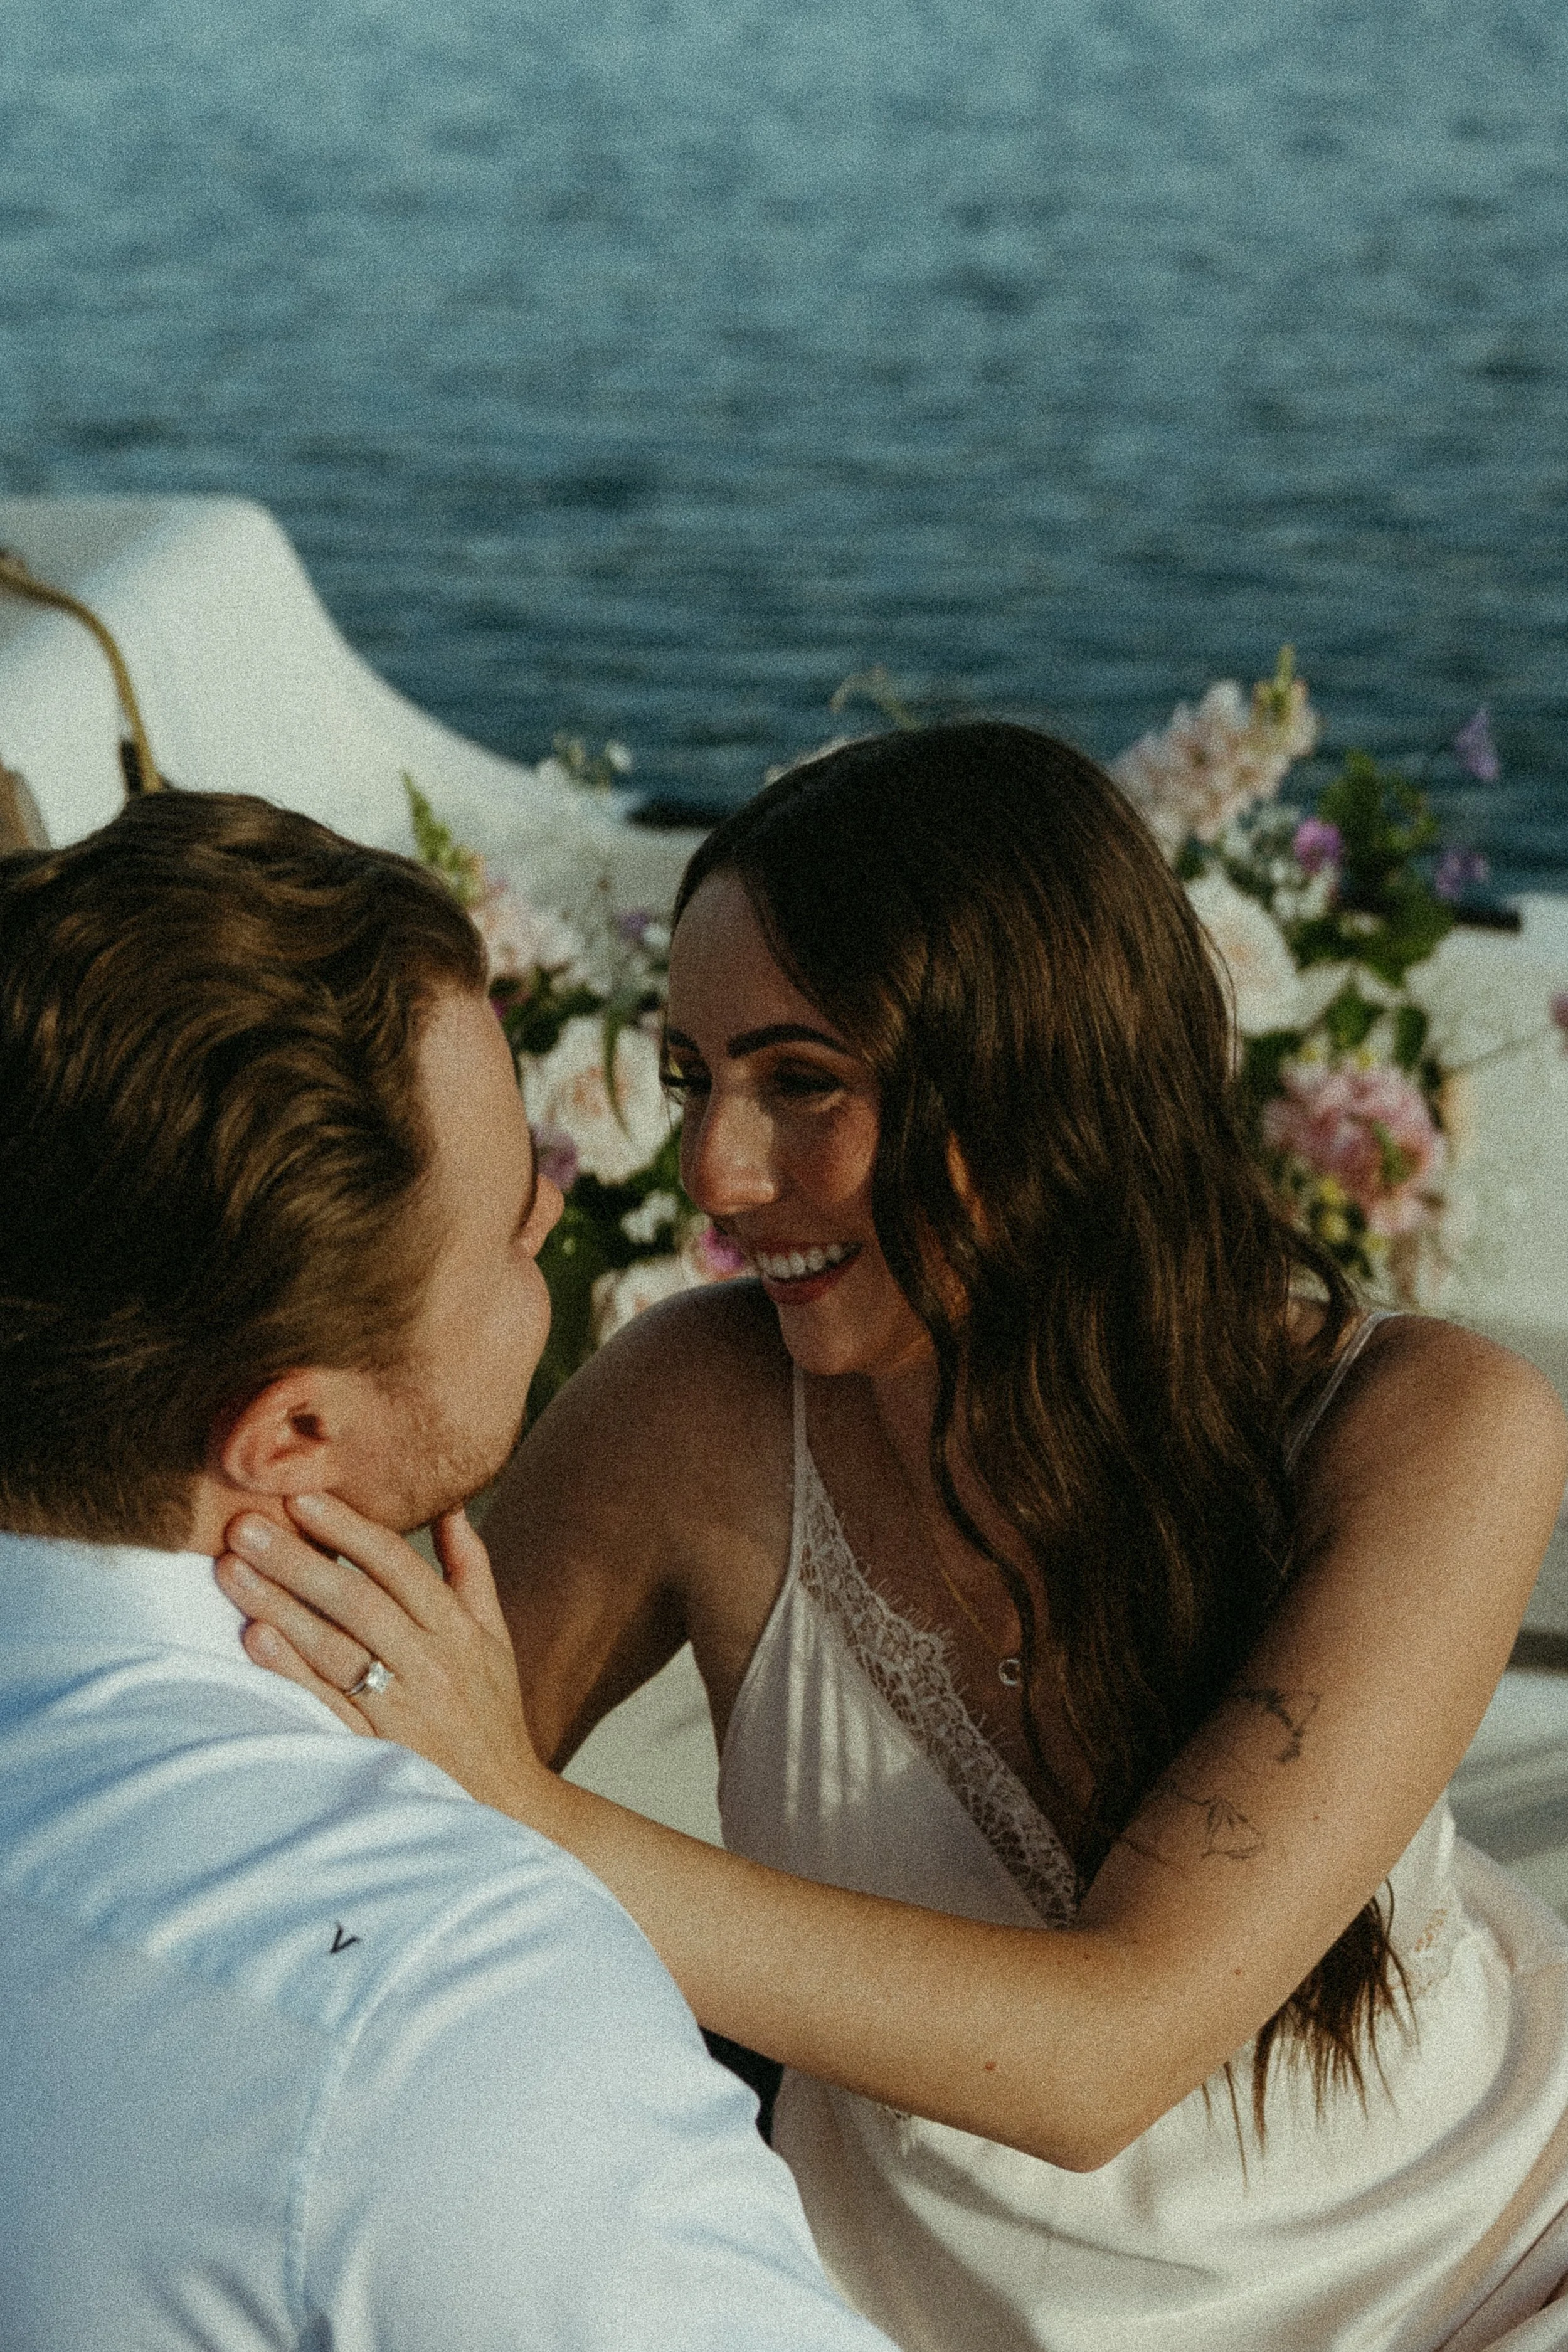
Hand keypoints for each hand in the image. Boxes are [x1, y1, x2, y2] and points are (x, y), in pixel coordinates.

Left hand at [215, 1496, 558, 1824]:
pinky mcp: (376, 1752)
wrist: (508, 1806)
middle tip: (245, 1524)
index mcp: (459, 1630)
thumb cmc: (492, 1712)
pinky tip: (255, 1639)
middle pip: (358, 1601)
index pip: (399, 1566)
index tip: (301, 1497)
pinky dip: (292, 1672)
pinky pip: (329, 1706)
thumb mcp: (494, 1635)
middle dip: (299, 1559)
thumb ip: (470, 1568)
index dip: (348, 1529)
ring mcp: (403, 1711)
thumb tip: (451, 1505)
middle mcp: (432, 1665)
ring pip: (335, 1649)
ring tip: (231, 1570)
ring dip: (280, 1606)